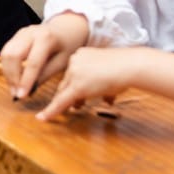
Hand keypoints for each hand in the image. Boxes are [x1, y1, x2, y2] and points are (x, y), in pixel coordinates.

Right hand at [0, 11, 89, 100]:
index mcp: (46, 38)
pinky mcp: (16, 36)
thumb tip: (29, 90)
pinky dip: (7, 67)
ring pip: (6, 53)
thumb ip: (46, 74)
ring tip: (14, 89)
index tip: (22, 96)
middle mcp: (30, 32)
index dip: (26, 81)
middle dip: (12, 77)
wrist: (66, 28)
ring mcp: (21, 32)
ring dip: (7, 73)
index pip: (33, 62)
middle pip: (13, 56)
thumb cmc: (67, 46)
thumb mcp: (62, 61)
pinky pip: (6, 52)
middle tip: (16, 94)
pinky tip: (13, 79)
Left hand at [36, 46, 173, 120]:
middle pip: (66, 83)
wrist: (129, 66)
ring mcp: (74, 74)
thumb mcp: (111, 74)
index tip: (75, 92)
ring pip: (66, 92)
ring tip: (75, 109)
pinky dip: (51, 111)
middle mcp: (74, 61)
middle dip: (71, 95)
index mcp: (82, 55)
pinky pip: (61, 101)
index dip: (73, 85)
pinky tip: (43, 118)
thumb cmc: (126, 69)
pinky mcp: (76, 87)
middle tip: (76, 106)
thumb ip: (105, 86)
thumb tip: (107, 98)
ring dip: (71, 103)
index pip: (72, 73)